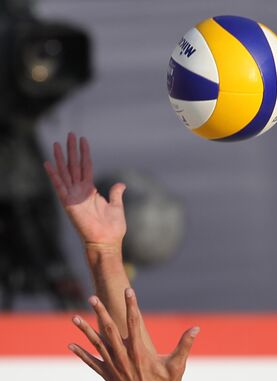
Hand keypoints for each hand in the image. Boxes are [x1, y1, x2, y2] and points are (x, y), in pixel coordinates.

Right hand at [44, 133, 126, 248]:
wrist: (106, 242)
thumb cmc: (112, 229)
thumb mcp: (117, 207)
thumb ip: (116, 194)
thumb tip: (120, 184)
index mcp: (90, 191)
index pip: (86, 167)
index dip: (84, 153)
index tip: (83, 140)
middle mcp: (80, 192)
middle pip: (74, 166)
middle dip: (72, 150)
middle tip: (70, 134)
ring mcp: (73, 196)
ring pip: (65, 172)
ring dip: (61, 158)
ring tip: (57, 143)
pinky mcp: (68, 203)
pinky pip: (59, 187)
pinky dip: (53, 175)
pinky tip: (48, 163)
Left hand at [69, 289, 197, 380]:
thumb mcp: (177, 366)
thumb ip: (185, 345)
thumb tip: (196, 328)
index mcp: (140, 351)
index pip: (134, 322)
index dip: (131, 305)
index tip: (128, 291)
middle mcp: (124, 357)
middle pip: (109, 329)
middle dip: (100, 312)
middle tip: (92, 297)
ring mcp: (114, 367)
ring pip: (96, 344)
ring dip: (85, 330)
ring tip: (74, 317)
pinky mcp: (109, 377)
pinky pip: (92, 363)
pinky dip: (81, 354)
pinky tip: (70, 345)